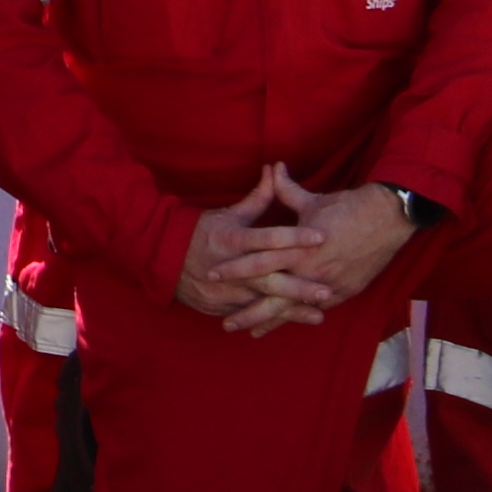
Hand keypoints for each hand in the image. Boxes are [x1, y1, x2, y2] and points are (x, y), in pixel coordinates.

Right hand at [172, 161, 321, 331]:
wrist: (164, 258)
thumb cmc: (202, 232)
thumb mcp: (229, 214)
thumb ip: (258, 198)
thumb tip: (276, 170)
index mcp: (232, 240)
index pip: (268, 238)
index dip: (295, 237)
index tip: (321, 237)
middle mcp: (230, 267)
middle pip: (270, 278)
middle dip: (299, 287)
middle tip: (327, 290)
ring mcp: (225, 291)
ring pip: (263, 303)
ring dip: (291, 310)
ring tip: (319, 314)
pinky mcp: (222, 307)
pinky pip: (250, 315)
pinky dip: (272, 320)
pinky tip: (295, 322)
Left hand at [243, 179, 423, 325]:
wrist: (387, 219)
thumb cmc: (348, 207)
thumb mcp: (312, 200)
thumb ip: (285, 189)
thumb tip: (271, 168)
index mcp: (299, 248)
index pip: (260, 261)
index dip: (236, 269)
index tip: (215, 274)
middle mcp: (312, 271)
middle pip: (273, 296)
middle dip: (248, 311)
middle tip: (226, 324)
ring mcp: (329, 285)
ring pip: (294, 309)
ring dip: (271, 322)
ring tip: (251, 333)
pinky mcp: (345, 292)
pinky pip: (316, 309)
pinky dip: (298, 317)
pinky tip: (285, 325)